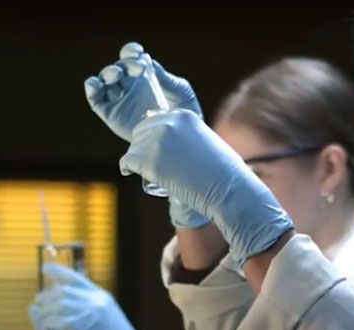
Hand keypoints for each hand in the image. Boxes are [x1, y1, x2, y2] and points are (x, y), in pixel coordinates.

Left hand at [32, 264, 152, 329]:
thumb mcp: (109, 318)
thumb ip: (93, 307)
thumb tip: (72, 301)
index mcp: (103, 297)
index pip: (76, 278)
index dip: (59, 271)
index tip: (45, 268)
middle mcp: (97, 300)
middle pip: (64, 290)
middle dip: (48, 295)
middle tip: (37, 300)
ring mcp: (92, 312)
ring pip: (59, 304)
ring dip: (47, 310)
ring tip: (41, 316)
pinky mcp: (86, 327)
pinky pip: (60, 320)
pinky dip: (51, 321)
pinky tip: (47, 325)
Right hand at [84, 42, 201, 142]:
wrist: (183, 139)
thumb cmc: (185, 112)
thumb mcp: (180, 91)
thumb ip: (165, 77)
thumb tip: (148, 61)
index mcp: (144, 75)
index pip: (132, 57)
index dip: (131, 52)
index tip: (139, 53)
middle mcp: (129, 85)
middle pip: (118, 68)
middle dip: (124, 65)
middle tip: (138, 69)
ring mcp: (119, 99)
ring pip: (104, 81)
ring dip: (108, 74)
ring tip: (117, 75)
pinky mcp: (111, 114)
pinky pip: (96, 99)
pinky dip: (92, 89)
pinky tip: (95, 83)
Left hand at [120, 109, 293, 263]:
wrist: (227, 189)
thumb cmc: (226, 172)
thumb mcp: (209, 143)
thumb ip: (191, 139)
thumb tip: (179, 148)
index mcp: (184, 117)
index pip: (156, 119)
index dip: (151, 133)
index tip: (151, 146)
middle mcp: (169, 124)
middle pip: (141, 130)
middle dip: (140, 144)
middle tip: (142, 159)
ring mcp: (158, 142)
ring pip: (134, 146)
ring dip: (134, 156)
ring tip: (137, 168)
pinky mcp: (150, 161)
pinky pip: (129, 160)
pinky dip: (126, 166)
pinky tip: (127, 171)